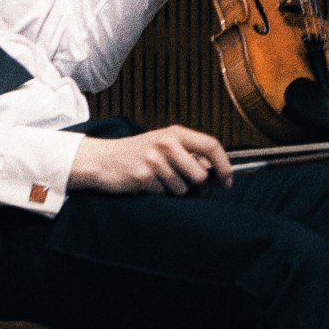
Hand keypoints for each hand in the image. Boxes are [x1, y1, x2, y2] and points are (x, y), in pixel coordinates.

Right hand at [68, 124, 231, 195]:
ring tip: (158, 180)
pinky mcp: (142, 175)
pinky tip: (147, 184)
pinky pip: (164, 194)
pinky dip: (158, 194)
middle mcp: (166, 143)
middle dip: (195, 186)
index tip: (227, 182)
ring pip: (182, 188)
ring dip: (174, 191)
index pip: (212, 145)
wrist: (101, 159)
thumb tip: (215, 171)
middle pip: (200, 174)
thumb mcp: (164, 145)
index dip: (224, 166)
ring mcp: (154, 159)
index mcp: (175, 133)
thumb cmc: (137, 154)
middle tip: (181, 183)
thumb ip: (189, 154)